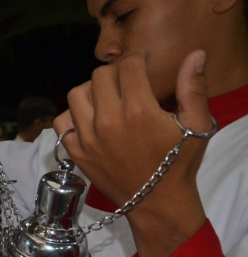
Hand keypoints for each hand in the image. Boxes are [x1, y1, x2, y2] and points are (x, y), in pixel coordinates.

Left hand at [56, 49, 212, 256]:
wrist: (157, 202)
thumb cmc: (179, 163)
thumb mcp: (195, 125)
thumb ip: (193, 88)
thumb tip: (194, 55)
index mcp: (138, 110)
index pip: (127, 66)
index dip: (136, 58)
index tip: (142, 61)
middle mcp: (108, 121)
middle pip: (100, 76)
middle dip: (115, 72)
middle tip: (127, 80)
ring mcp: (88, 138)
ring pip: (77, 94)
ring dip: (91, 90)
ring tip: (107, 96)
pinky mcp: (76, 152)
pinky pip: (61, 122)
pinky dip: (72, 115)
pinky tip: (89, 117)